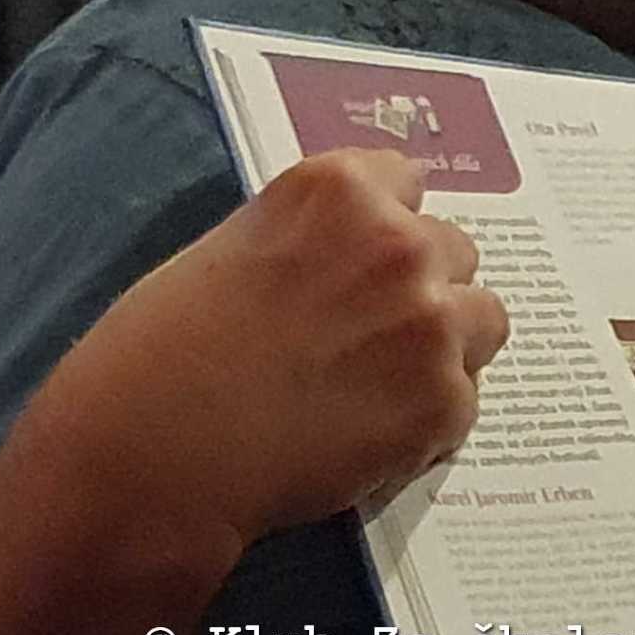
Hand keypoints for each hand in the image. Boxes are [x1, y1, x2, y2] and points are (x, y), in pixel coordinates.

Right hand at [32, 149, 508, 545]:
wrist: (153, 455)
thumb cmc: (161, 351)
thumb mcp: (233, 248)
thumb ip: (311, 239)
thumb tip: (348, 257)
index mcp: (339, 190)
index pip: (406, 179)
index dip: (385, 224)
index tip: (366, 259)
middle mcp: (399, 243)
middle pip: (453, 250)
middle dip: (419, 286)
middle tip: (368, 334)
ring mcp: (430, 323)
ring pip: (482, 318)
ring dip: (445, 344)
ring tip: (383, 384)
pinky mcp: (444, 403)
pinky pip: (464, 399)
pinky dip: (427, 420)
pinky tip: (368, 436)